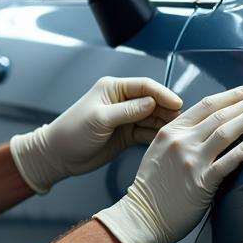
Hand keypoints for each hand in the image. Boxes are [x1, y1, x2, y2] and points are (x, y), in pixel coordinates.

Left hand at [10, 76, 183, 194]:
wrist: (58, 156)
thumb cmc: (71, 133)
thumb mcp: (100, 119)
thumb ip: (127, 111)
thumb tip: (152, 102)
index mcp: (113, 89)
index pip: (145, 86)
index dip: (163, 94)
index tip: (178, 104)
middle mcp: (121, 100)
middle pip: (153, 101)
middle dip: (168, 110)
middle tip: (184, 121)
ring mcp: (125, 118)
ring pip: (152, 117)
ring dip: (165, 124)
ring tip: (180, 132)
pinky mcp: (126, 134)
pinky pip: (147, 131)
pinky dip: (157, 135)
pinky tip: (168, 140)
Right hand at [93, 83, 242, 242]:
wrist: (142, 216)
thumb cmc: (152, 186)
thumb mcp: (159, 150)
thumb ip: (180, 136)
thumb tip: (209, 126)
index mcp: (170, 131)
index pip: (206, 105)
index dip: (231, 95)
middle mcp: (181, 141)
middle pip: (219, 115)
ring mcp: (191, 161)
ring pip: (225, 132)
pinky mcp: (201, 182)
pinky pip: (226, 163)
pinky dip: (241, 152)